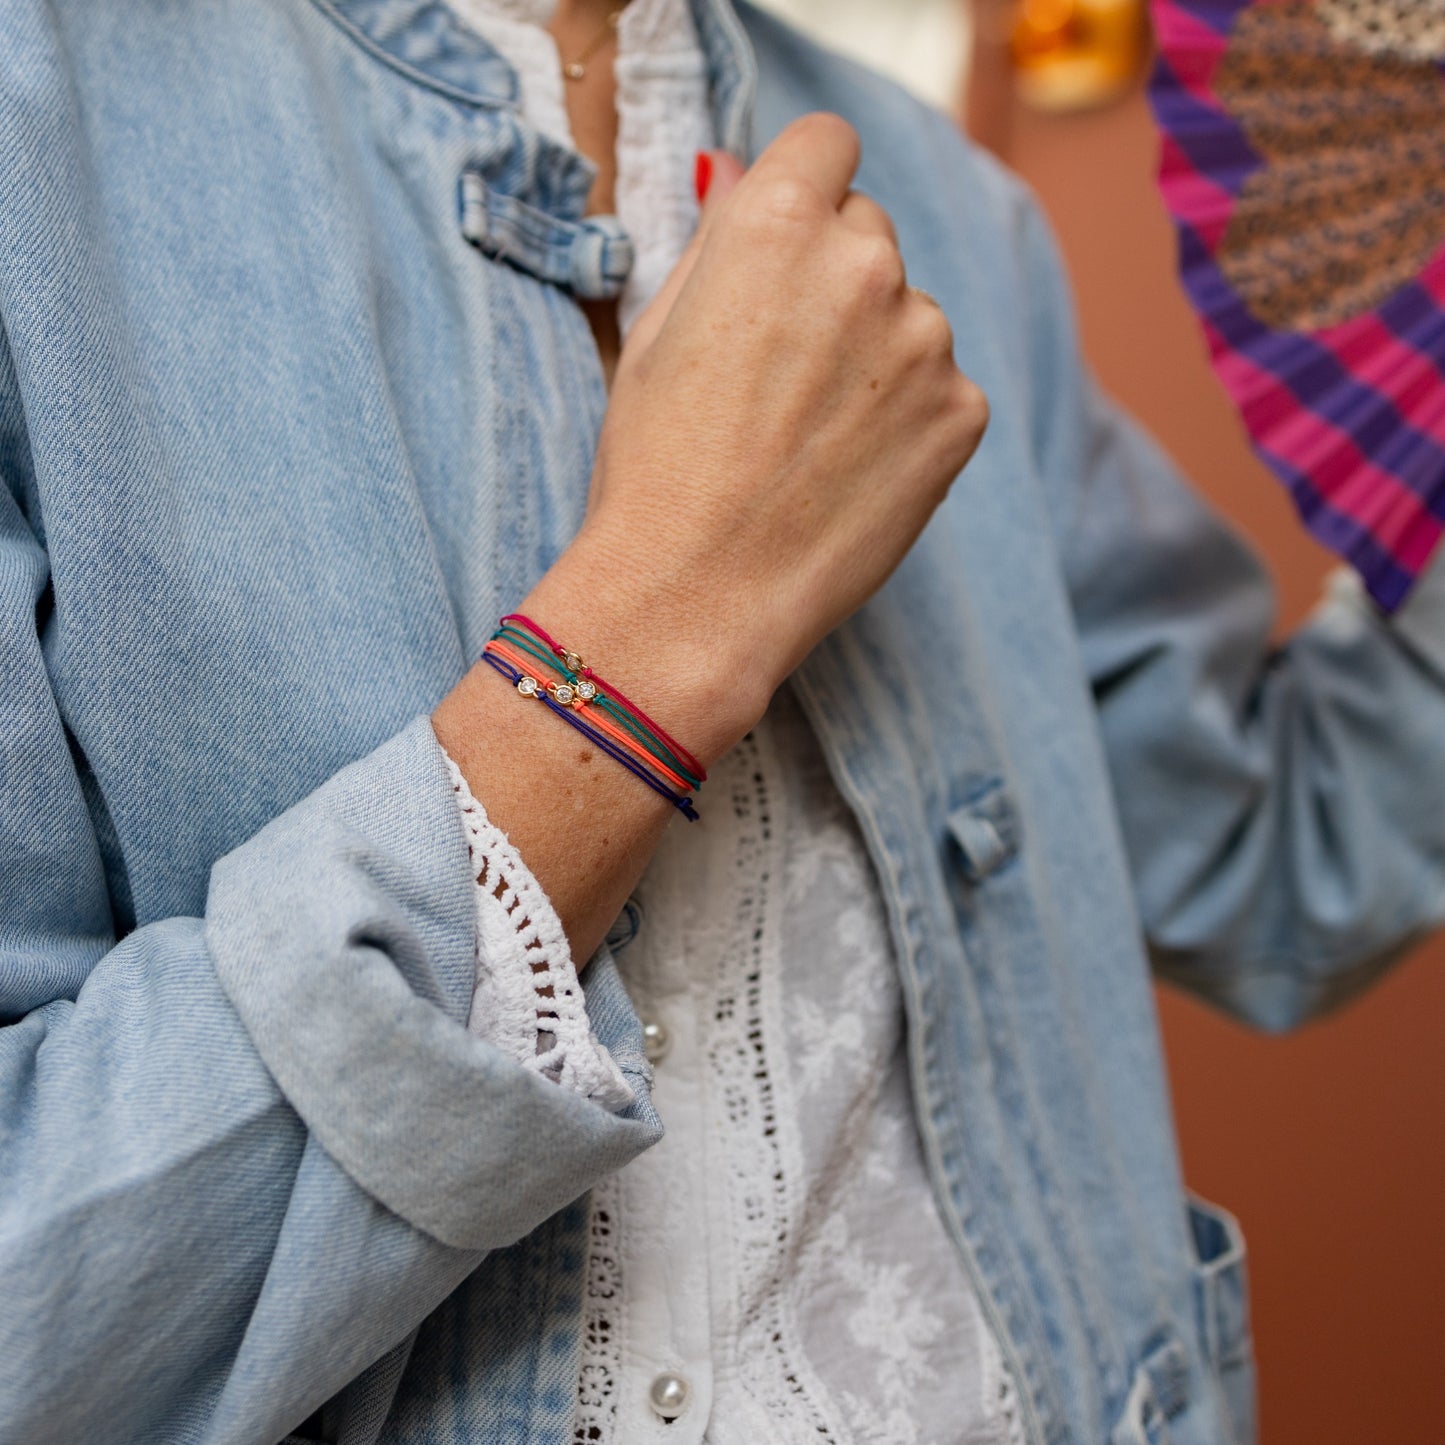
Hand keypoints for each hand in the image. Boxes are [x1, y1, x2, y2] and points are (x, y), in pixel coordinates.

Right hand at [533, 113, 988, 761]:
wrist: (697, 596)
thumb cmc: (655, 469)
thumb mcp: (658, 334)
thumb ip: (718, 241)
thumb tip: (744, 176)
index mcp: (777, 224)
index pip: (827, 143)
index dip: (808, 186)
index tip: (796, 235)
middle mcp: (864, 262)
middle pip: (869, 232)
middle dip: (835, 280)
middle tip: (784, 372)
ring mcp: (925, 340)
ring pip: (910, 317)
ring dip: (877, 355)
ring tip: (812, 440)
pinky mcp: (962, 413)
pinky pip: (942, 389)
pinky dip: (908, 420)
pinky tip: (851, 474)